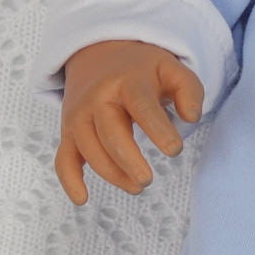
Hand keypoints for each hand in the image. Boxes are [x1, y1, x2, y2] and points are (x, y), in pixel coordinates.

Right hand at [54, 39, 203, 204]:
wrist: (100, 54)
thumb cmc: (143, 70)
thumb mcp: (171, 68)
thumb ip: (189, 90)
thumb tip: (192, 118)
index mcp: (128, 81)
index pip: (141, 106)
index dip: (158, 130)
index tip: (175, 150)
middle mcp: (99, 98)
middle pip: (109, 132)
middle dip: (128, 160)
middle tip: (148, 179)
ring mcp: (79, 116)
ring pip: (89, 149)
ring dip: (111, 173)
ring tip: (137, 186)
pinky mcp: (69, 132)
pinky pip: (63, 158)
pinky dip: (69, 180)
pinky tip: (82, 199)